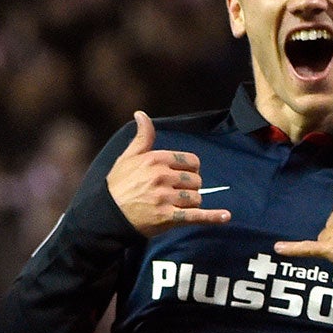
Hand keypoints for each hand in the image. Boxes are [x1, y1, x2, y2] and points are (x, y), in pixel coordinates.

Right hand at [106, 112, 230, 236]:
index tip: (182, 177)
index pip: (191, 162)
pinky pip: (196, 216)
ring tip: (176, 206)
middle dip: (190, 188)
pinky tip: (225, 217)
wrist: (106, 214)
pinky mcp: (167, 217)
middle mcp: (162, 176)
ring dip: (191, 204)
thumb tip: (141, 114)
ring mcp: (165, 198)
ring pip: (196, 198)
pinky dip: (212, 217)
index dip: (191, 170)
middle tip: (175, 194)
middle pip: (196, 181)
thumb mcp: (128, 157)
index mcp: (156, 159)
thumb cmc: (118, 185)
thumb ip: (142, 137)